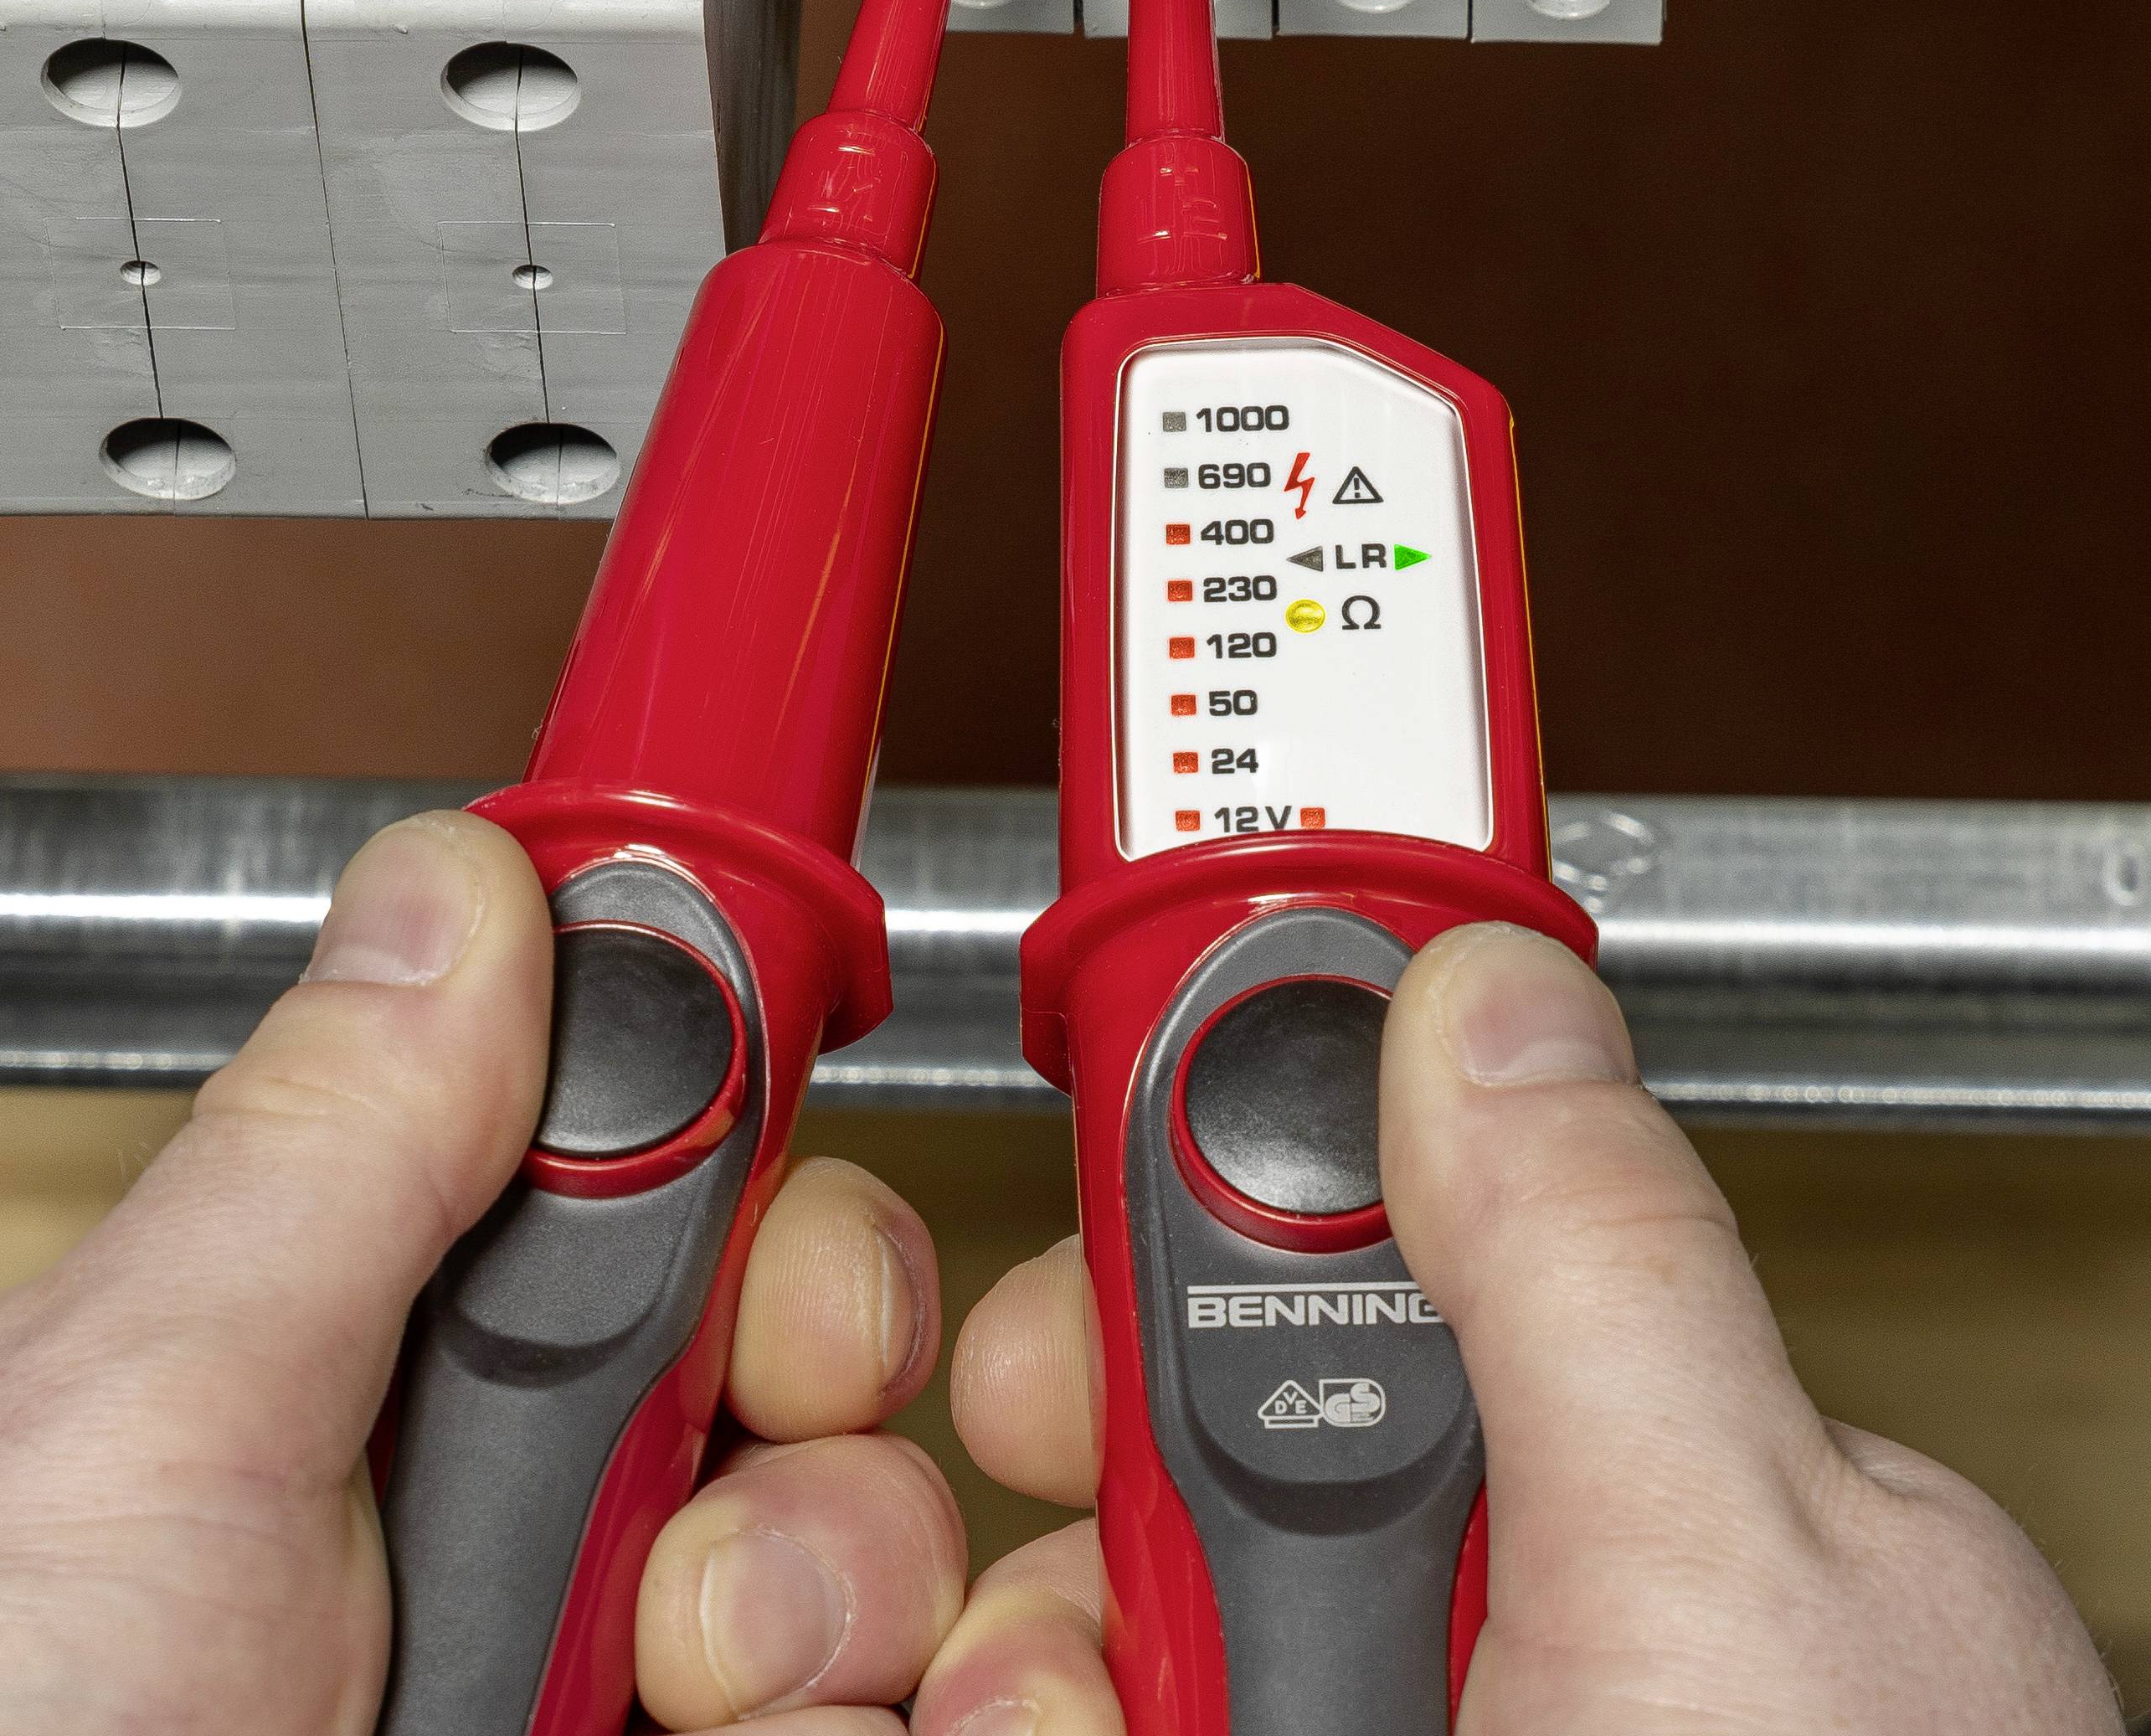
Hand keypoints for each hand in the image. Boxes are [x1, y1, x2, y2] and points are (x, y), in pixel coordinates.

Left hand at [0, 813, 963, 1735]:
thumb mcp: (133, 1441)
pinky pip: (935, 1727)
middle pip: (836, 1397)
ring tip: (705, 1710)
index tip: (797, 1299)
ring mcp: (621, 1700)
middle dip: (835, 1441)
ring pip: (911, 1584)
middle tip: (701, 1564)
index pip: (692, 1209)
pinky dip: (979, 1728)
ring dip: (869, 1621)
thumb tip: (465, 882)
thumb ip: (331, 1149)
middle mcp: (524, 1548)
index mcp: (386, 1394)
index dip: (787, 1220)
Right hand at [927, 923, 2125, 1734]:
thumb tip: (1488, 980)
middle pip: (1117, 1461)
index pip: (1315, 1272)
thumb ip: (1594, 1259)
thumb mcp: (1738, 1587)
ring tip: (1005, 1724)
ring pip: (998, 1637)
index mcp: (1607, 1525)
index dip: (1139, 1252)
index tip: (1034, 1313)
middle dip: (990, 1467)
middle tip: (971, 1555)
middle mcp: (1444, 1670)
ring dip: (920, 1650)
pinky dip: (902, 1734)